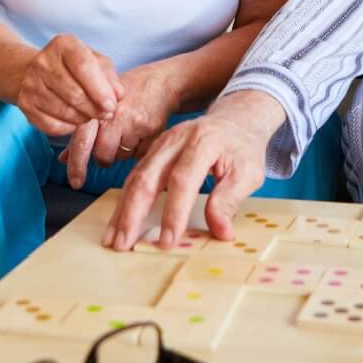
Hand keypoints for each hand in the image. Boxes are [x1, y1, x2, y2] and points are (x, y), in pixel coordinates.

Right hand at [15, 34, 122, 137]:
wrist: (37, 71)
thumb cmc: (74, 66)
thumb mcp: (95, 61)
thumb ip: (109, 76)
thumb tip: (118, 95)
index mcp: (63, 45)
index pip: (83, 66)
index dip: (100, 90)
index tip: (112, 105)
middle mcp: (43, 62)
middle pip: (75, 94)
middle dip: (95, 109)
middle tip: (106, 113)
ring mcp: (31, 84)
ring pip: (65, 112)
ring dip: (84, 118)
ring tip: (92, 114)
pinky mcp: (25, 104)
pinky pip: (53, 125)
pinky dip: (69, 127)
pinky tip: (75, 118)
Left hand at [58, 65, 180, 188]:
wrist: (160, 81)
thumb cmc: (125, 93)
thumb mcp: (98, 104)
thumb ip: (82, 132)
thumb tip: (63, 159)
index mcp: (94, 109)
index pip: (81, 143)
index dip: (77, 165)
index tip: (76, 182)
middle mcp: (113, 116)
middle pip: (103, 156)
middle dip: (105, 156)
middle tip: (111, 142)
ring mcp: (134, 123)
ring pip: (122, 157)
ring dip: (122, 150)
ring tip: (128, 130)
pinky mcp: (152, 130)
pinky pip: (140, 154)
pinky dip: (139, 148)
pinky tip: (141, 131)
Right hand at [101, 91, 285, 250]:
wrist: (235, 119)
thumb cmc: (242, 148)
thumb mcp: (248, 173)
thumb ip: (230, 200)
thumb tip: (220, 232)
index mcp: (203, 143)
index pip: (183, 181)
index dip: (173, 213)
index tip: (167, 241)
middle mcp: (176, 140)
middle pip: (148, 177)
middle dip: (132, 214)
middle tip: (123, 244)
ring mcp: (161, 144)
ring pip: (135, 178)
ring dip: (122, 210)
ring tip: (113, 239)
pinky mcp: (154, 152)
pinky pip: (135, 177)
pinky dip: (125, 202)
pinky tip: (119, 222)